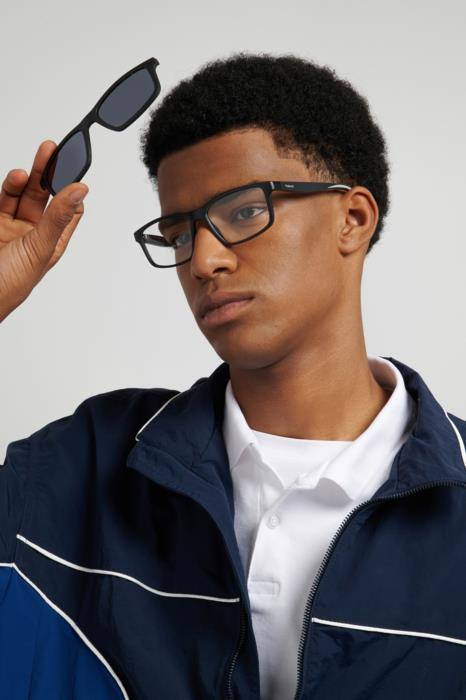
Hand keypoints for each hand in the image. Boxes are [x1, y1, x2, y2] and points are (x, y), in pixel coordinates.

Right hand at [0, 140, 88, 321]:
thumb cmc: (9, 285)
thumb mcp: (39, 247)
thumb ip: (58, 217)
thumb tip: (80, 191)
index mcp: (51, 243)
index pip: (69, 210)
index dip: (72, 188)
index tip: (75, 166)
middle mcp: (32, 234)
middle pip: (44, 196)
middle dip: (47, 173)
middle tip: (51, 150)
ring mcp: (10, 228)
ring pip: (20, 194)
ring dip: (24, 179)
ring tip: (25, 171)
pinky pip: (2, 199)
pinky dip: (8, 187)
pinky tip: (14, 178)